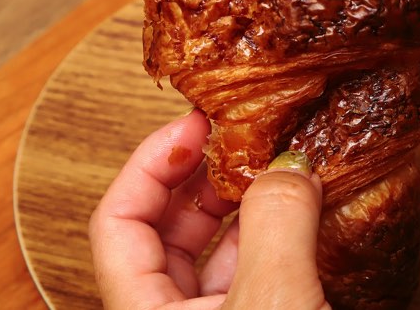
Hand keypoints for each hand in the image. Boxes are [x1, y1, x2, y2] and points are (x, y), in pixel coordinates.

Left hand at [89, 109, 328, 309]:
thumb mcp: (273, 299)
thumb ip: (275, 225)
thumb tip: (289, 164)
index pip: (116, 220)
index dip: (152, 162)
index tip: (197, 125)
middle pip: (166, 230)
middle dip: (204, 176)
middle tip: (240, 137)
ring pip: (214, 255)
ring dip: (245, 207)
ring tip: (279, 167)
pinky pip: (255, 276)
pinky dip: (275, 241)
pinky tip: (303, 213)